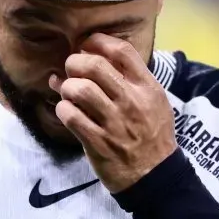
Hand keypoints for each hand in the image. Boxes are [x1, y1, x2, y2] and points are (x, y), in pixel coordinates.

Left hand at [50, 34, 177, 191]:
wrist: (155, 176)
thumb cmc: (153, 135)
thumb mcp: (154, 102)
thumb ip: (130, 79)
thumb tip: (93, 57)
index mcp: (147, 88)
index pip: (122, 51)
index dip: (97, 42)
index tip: (86, 45)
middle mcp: (131, 102)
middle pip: (95, 66)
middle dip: (74, 62)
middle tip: (71, 70)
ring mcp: (114, 123)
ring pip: (79, 90)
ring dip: (67, 87)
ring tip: (68, 93)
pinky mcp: (98, 142)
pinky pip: (70, 116)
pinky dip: (63, 110)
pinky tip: (67, 112)